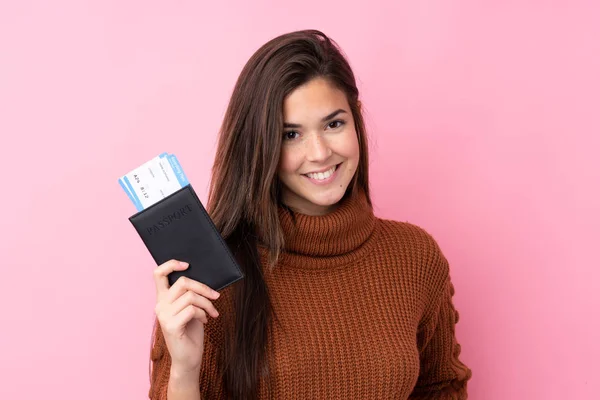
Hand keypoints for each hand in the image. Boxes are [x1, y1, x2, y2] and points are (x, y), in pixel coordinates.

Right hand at [153, 259, 220, 374]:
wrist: (188, 358)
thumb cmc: (191, 332)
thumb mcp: (190, 308)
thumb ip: (190, 294)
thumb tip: (203, 279)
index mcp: (162, 299)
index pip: (158, 274)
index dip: (171, 264)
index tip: (187, 264)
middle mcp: (159, 305)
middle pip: (183, 282)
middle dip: (204, 287)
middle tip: (216, 296)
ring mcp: (164, 316)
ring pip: (191, 296)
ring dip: (207, 303)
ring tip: (212, 312)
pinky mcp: (171, 326)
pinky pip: (192, 309)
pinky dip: (204, 313)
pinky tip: (206, 321)